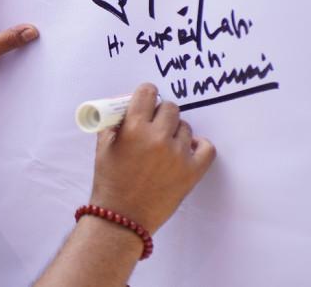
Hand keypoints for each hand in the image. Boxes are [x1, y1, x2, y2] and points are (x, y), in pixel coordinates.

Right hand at [89, 83, 215, 232]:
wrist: (122, 218)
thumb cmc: (109, 182)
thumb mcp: (103, 148)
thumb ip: (114, 123)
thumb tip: (126, 107)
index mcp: (134, 128)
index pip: (148, 93)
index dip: (147, 94)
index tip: (146, 100)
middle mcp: (158, 138)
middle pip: (170, 108)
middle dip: (160, 114)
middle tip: (154, 126)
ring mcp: (178, 155)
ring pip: (185, 127)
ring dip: (175, 131)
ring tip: (164, 145)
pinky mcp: (191, 172)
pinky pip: (206, 148)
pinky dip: (199, 145)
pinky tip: (187, 148)